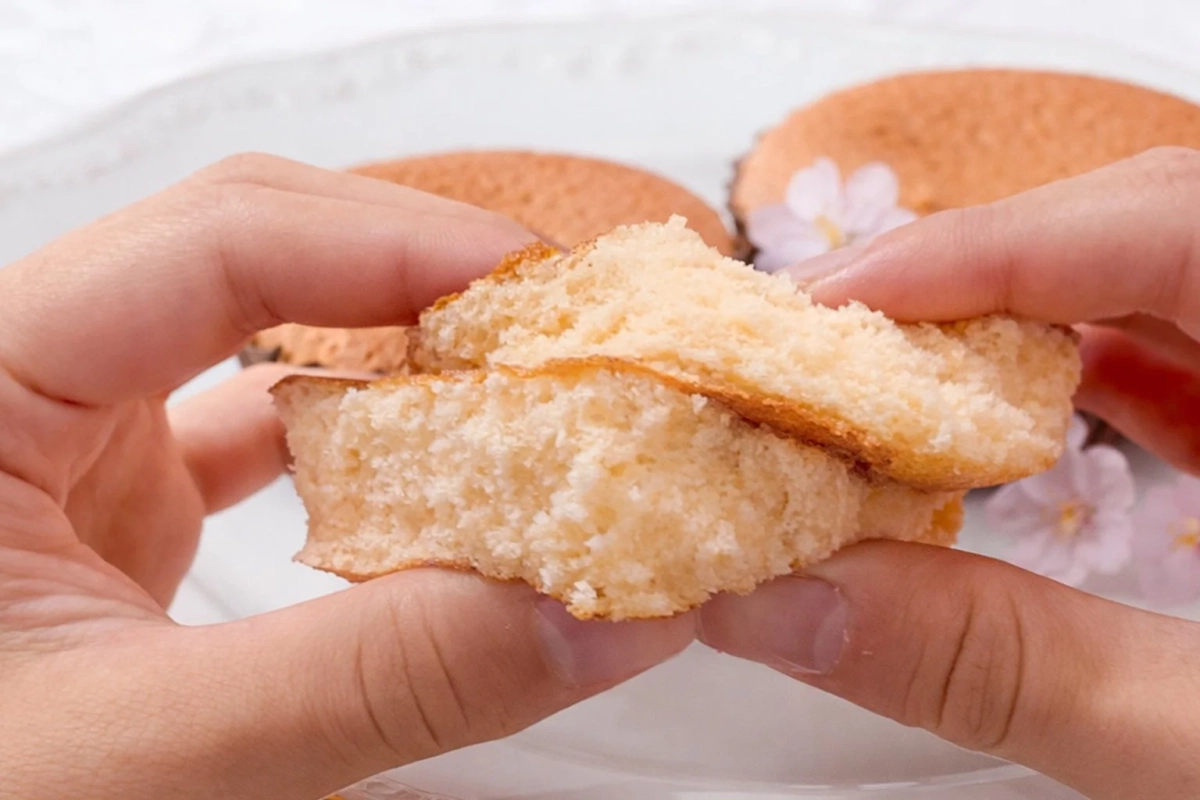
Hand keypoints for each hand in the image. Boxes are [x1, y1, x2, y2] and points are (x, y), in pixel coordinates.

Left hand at [0, 154, 694, 799]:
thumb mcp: (146, 761)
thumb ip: (376, 683)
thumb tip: (586, 619)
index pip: (217, 241)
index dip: (397, 240)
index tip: (535, 290)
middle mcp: (22, 389)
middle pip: (254, 256)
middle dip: (414, 280)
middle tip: (550, 330)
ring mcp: (71, 450)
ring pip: (265, 343)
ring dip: (398, 364)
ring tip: (516, 393)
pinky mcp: (119, 515)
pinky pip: (265, 440)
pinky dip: (365, 453)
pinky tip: (435, 484)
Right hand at [699, 146, 1199, 799]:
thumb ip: (1008, 670)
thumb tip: (798, 606)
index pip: (1173, 224)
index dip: (980, 246)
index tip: (832, 301)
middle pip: (1159, 225)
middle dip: (982, 273)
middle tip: (838, 345)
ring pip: (1171, 271)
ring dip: (1025, 315)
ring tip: (898, 376)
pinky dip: (1094, 366)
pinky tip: (1021, 417)